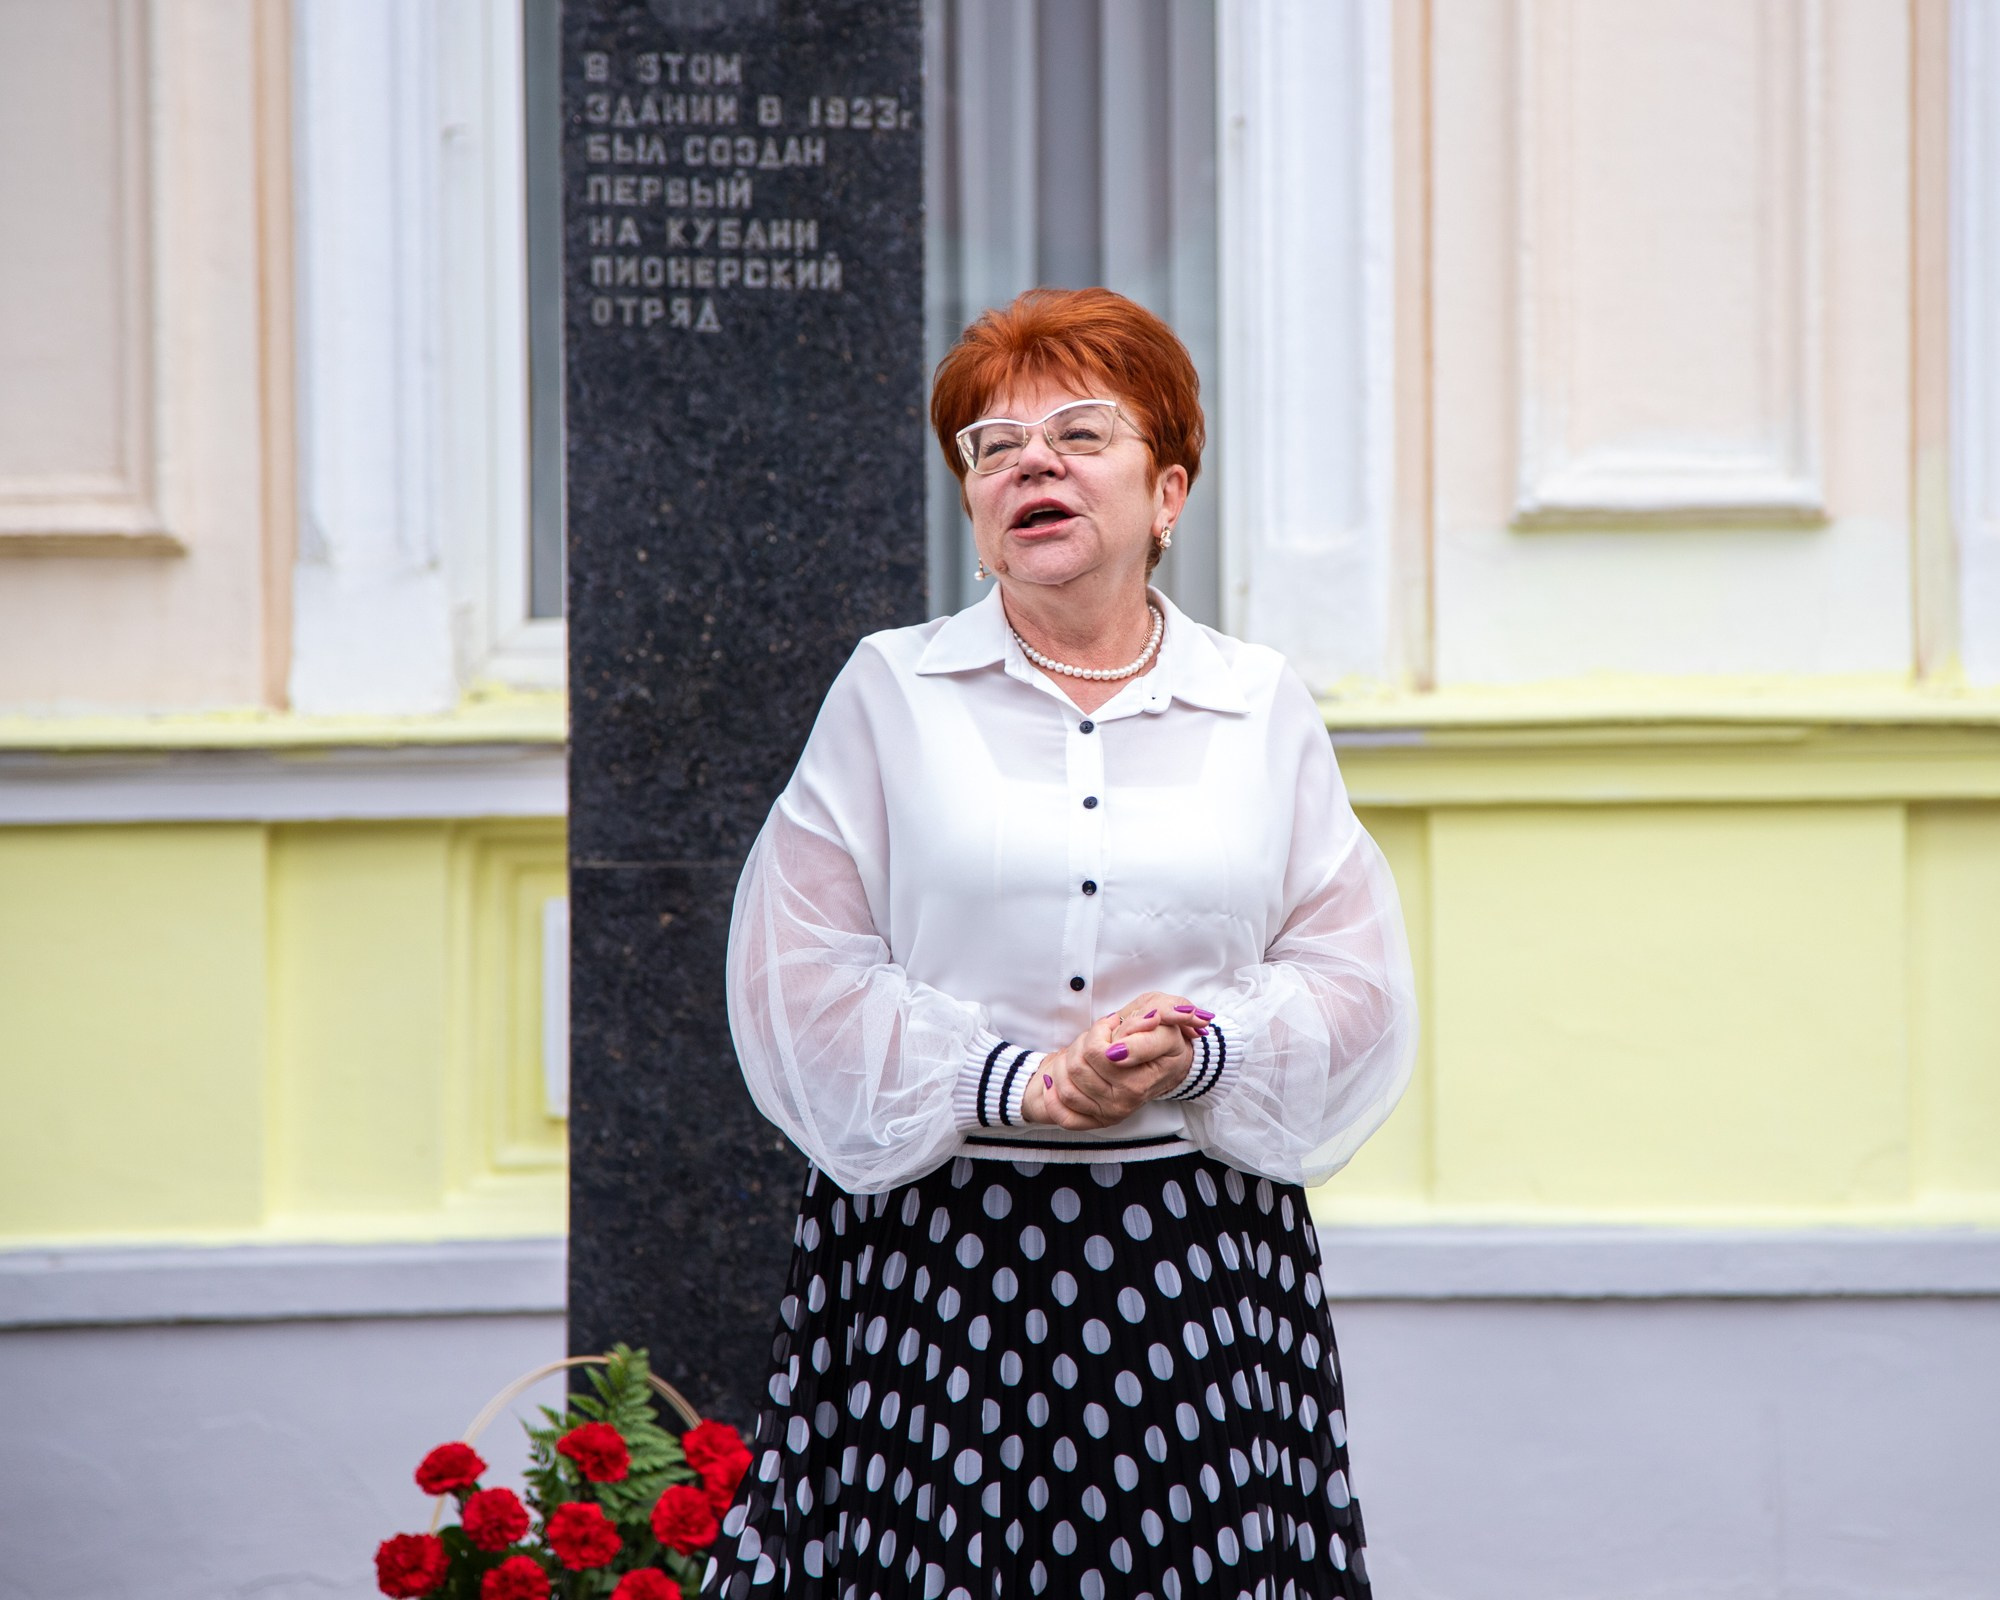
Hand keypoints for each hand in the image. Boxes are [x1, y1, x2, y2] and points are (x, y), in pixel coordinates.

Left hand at [1022, 994, 1209, 1127]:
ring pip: (1067, 1085)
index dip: (1101, 1030)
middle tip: (1100, 1035)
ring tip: (1086, 1051)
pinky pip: (1063, 1115)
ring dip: (1068, 1061)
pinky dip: (1054, 1095)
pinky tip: (1058, 1077)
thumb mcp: (1165, 1023)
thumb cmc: (1163, 1038)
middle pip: (1078, 1066)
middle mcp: (1128, 1100)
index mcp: (1144, 1077)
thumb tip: (1123, 1040)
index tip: (1112, 1021)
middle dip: (1084, 1041)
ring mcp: (1112, 1113)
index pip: (1099, 1053)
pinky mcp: (1097, 1121)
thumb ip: (1146, 1025)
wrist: (1168, 1063)